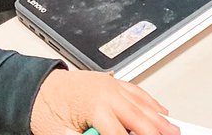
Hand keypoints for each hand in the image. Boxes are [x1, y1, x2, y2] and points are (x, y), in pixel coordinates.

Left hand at [29, 67, 176, 134]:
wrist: (39, 87)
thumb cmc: (46, 108)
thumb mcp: (59, 133)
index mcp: (95, 105)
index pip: (120, 134)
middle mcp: (107, 92)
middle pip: (139, 116)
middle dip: (156, 130)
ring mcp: (111, 85)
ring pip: (142, 103)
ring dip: (159, 117)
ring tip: (172, 129)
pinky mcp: (111, 82)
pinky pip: (137, 92)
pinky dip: (150, 102)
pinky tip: (159, 110)